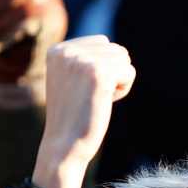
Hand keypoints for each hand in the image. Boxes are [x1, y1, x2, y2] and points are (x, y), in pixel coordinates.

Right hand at [32, 36, 135, 187]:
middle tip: (91, 97)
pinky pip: (129, 72)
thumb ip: (83, 59)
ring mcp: (82, 60)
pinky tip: (105, 102)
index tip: (83, 89)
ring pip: (123, 60)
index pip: (102, 43)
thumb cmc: (72, 116)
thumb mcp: (70, 80)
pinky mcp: (99, 73)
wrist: (64, 145)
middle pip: (115, 50)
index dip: (102, 68)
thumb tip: (113, 46)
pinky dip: (123, 89)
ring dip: (117, 82)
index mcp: (58, 50)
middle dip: (112, 74)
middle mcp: (67, 51)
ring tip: (96, 100)